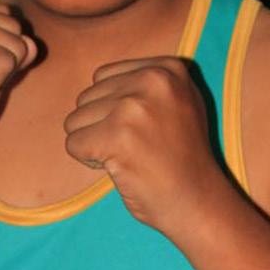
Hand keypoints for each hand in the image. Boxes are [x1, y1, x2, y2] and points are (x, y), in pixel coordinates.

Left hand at [63, 57, 223, 234]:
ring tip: (130, 157)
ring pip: (75, 120)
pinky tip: (120, 167)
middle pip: (87, 97)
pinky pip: (73, 144)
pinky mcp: (118, 136)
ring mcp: (135, 107)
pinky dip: (88, 161)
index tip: (144, 130)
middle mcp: (153, 80)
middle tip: (136, 148)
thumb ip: (145, 85)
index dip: (112, 109)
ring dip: (94, 144)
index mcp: (167, 69)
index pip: (103, 77)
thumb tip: (99, 78)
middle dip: (101, 126)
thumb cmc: (181, 159)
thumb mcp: (177, 104)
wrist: (197, 201)